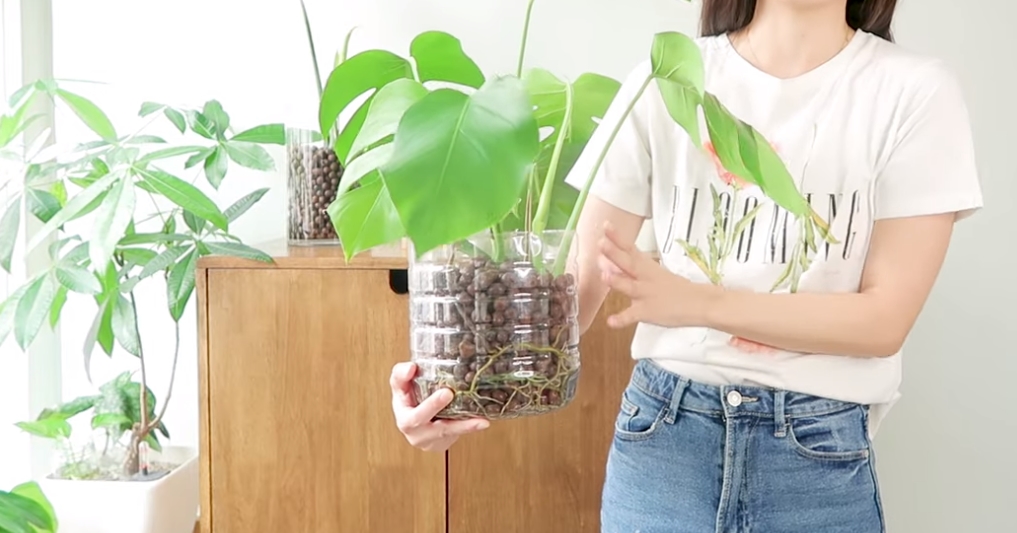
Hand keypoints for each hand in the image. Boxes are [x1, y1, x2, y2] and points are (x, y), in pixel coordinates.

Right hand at [390, 362, 489, 451]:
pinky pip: (457, 433)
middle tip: (447, 393)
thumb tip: (411, 367)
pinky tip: (483, 422)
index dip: (405, 383)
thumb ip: (402, 375)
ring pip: (445, 431)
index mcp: (402, 415)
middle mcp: (413, 429)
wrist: (420, 429)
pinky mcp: (444, 441)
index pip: (401, 398)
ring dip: (463, 425)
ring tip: (480, 421)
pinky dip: (470, 427)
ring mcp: (429, 438)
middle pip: (420, 419)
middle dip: (433, 405)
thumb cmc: (411, 404)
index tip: (414, 369)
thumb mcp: (402, 388)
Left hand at [597, 222, 718, 328]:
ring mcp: (646, 295)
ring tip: (605, 276)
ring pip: (630, 287)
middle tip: (601, 243)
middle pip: (629, 263)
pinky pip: (634, 316)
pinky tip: (611, 321)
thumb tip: (605, 265)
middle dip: (615, 253)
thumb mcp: (653, 273)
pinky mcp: (648, 312)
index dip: (617, 238)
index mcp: (647, 266)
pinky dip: (622, 319)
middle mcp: (645, 278)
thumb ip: (630, 269)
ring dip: (618, 281)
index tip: (606, 226)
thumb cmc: (674, 288)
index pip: (630, 249)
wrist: (700, 302)